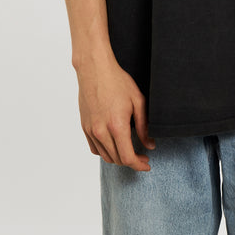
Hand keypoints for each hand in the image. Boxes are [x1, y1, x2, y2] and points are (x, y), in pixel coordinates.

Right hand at [75, 53, 155, 170]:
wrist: (95, 70)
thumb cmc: (118, 82)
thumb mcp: (138, 101)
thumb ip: (144, 126)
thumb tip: (150, 145)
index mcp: (117, 126)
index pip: (128, 157)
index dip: (139, 165)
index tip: (147, 164)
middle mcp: (101, 131)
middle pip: (117, 159)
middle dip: (132, 162)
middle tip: (143, 156)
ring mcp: (90, 130)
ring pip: (105, 156)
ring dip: (119, 158)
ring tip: (130, 151)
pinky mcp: (84, 127)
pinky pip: (95, 148)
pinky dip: (105, 152)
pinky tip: (114, 145)